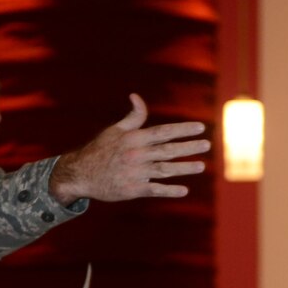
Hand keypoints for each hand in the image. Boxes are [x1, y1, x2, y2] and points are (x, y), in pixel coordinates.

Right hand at [48, 94, 208, 203]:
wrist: (80, 174)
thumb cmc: (100, 150)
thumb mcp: (114, 130)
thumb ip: (132, 116)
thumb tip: (137, 97)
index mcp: (134, 138)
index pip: (163, 132)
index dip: (182, 129)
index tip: (200, 127)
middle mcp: (137, 154)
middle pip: (168, 150)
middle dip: (189, 147)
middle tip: (207, 144)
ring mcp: (136, 172)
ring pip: (165, 169)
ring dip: (185, 168)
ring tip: (201, 166)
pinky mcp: (134, 189)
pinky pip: (155, 189)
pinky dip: (169, 190)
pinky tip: (184, 190)